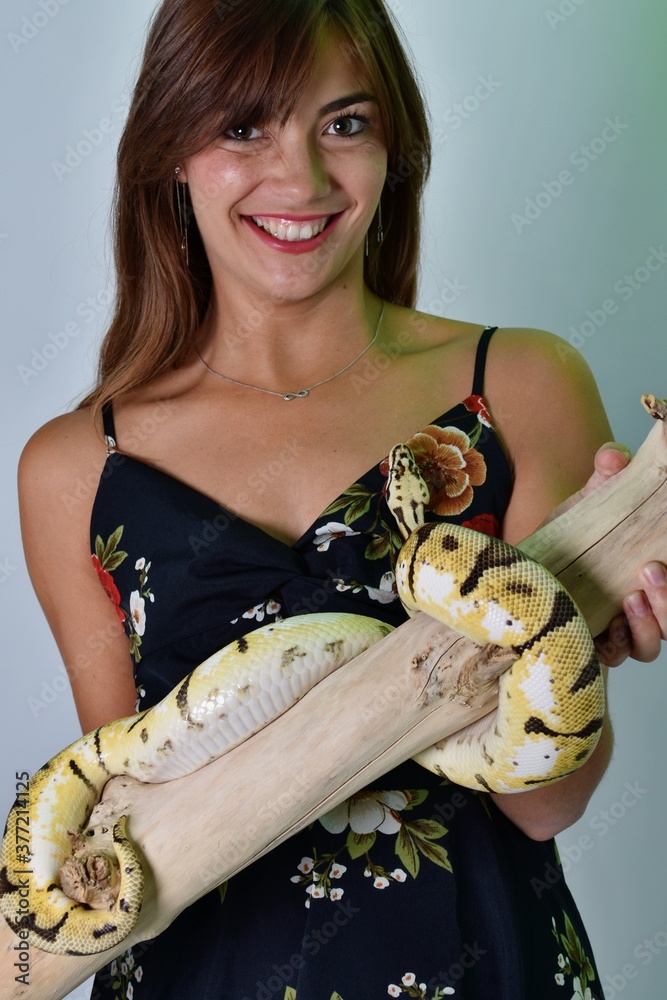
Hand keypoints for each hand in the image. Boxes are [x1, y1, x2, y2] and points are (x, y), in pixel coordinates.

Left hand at [566, 443, 666, 665]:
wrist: (527, 558)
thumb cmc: (572, 533)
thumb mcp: (590, 501)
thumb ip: (606, 478)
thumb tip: (613, 455)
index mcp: (652, 579)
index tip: (662, 563)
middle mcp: (642, 611)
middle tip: (651, 572)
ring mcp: (616, 632)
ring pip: (646, 647)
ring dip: (647, 625)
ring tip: (630, 598)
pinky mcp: (586, 644)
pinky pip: (609, 659)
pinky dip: (612, 646)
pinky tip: (605, 627)